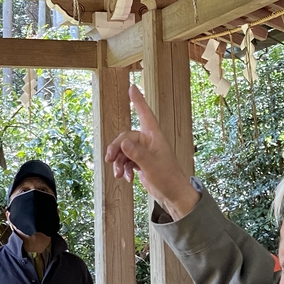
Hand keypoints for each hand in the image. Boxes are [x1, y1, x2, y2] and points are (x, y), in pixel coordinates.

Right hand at [105, 85, 199, 219]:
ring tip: (118, 174)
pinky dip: (124, 168)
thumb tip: (123, 142)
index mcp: (154, 137)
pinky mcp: (141, 162)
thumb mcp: (151, 166)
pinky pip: (126, 159)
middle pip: (126, 137)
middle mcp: (149, 141)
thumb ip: (137, 154)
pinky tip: (126, 178)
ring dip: (119, 161)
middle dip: (116, 149)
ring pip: (124, 150)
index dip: (138, 101)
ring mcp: (145, 152)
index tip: (132, 87)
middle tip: (109, 160)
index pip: (145, 114)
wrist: (173, 196)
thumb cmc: (168, 178)